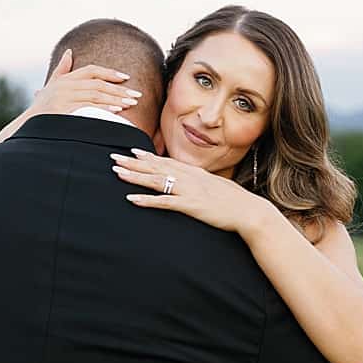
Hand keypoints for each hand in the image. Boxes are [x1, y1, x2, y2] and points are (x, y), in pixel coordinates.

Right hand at [34, 48, 141, 115]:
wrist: (29, 126)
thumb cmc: (42, 107)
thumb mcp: (51, 86)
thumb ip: (62, 69)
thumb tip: (69, 52)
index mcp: (64, 79)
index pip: (91, 70)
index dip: (109, 73)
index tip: (126, 78)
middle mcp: (64, 85)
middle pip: (98, 83)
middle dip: (119, 89)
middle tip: (136, 95)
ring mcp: (63, 97)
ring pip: (96, 94)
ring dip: (116, 99)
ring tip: (131, 103)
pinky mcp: (63, 109)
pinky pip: (88, 107)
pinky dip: (104, 108)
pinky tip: (117, 110)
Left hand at [112, 148, 270, 233]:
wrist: (249, 211)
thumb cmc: (236, 202)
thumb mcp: (217, 186)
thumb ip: (202, 183)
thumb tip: (194, 182)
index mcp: (195, 173)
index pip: (167, 161)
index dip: (147, 157)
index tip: (132, 151)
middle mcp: (189, 178)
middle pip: (156, 168)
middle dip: (133, 162)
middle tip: (114, 158)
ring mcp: (189, 191)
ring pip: (156, 181)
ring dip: (135, 177)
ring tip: (116, 173)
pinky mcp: (190, 205)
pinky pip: (163, 202)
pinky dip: (146, 200)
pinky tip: (131, 199)